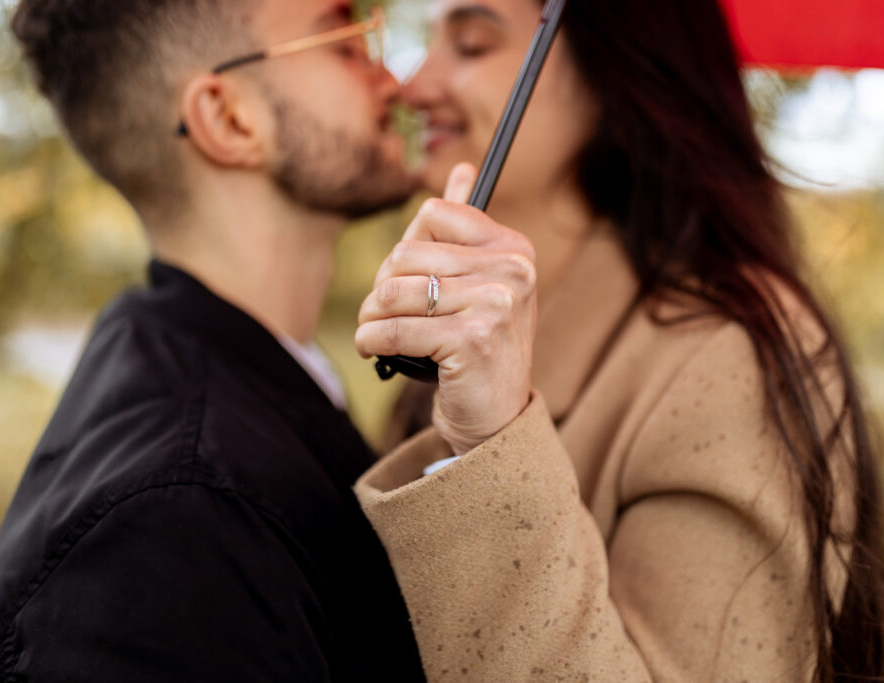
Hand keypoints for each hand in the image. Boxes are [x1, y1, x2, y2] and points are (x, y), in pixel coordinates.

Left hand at [356, 164, 536, 454]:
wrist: (495, 419)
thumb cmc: (477, 350)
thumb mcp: (477, 285)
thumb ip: (465, 230)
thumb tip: (462, 169)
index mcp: (513, 248)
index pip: (432, 216)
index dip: (406, 249)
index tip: (409, 281)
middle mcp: (512, 271)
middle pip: (405, 254)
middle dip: (381, 287)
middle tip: (383, 315)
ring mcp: (496, 305)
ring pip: (392, 291)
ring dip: (370, 317)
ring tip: (376, 335)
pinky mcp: (472, 340)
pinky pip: (391, 329)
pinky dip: (370, 342)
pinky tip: (373, 351)